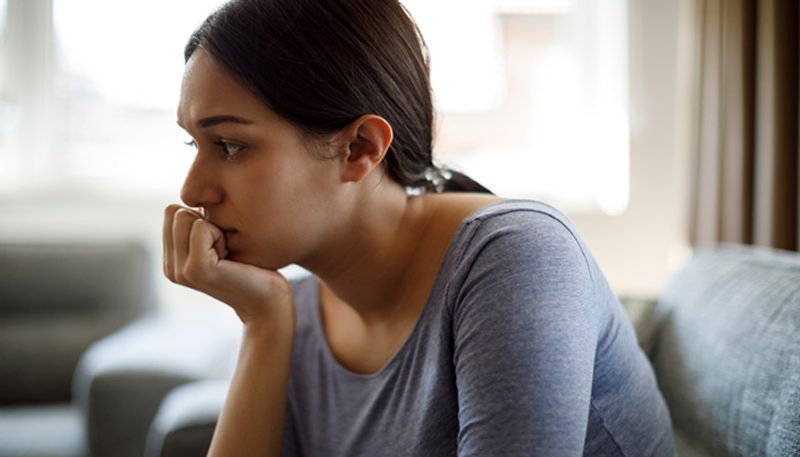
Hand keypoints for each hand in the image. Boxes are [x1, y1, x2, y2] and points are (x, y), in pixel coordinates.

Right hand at [163, 204, 293, 326]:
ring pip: (186, 216)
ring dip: (215, 229)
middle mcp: (170, 267)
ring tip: (227, 254)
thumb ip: (198, 224)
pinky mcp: (196, 269)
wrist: (268, 300)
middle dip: (206, 222)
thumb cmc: (251, 266)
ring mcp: (180, 271)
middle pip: (175, 211)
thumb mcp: (219, 241)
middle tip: (225, 249)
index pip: (171, 211)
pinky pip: (202, 227)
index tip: (219, 243)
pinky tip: (230, 257)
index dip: (201, 218)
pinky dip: (221, 235)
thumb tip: (193, 196)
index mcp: (171, 259)